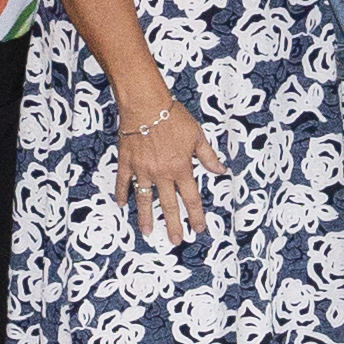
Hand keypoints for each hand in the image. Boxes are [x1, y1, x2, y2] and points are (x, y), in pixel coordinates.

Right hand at [116, 95, 217, 247]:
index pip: (191, 198)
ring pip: (144, 199)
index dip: (195, 215)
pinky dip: (122, 193)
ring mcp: (143, 170)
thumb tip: (221, 170)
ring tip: (148, 232)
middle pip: (168, 205)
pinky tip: (122, 205)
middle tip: (175, 240)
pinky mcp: (127, 162)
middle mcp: (162, 173)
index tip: (198, 228)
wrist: (146, 103)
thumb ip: (208, 156)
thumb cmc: (172, 116)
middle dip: (173, 224)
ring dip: (146, 217)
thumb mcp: (197, 135)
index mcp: (181, 168)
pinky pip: (123, 181)